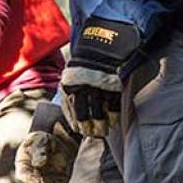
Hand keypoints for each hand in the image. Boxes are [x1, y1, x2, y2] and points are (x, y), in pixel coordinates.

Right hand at [14, 102, 80, 182]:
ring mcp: (45, 181)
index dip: (28, 180)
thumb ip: (38, 151)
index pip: (23, 176)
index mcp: (24, 166)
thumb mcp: (39, 141)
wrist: (56, 139)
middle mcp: (33, 176)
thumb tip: (39, 163)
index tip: (36, 181)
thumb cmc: (43, 139)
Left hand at [61, 16, 137, 136]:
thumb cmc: (82, 66)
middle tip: (92, 134)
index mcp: (68, 86)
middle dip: (87, 128)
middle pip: (83, 115)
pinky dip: (113, 117)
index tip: (79, 130)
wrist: (99, 48)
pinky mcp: (111, 87)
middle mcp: (81, 89)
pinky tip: (113, 123)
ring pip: (98, 114)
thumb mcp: (69, 77)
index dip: (75, 122)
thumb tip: (69, 114)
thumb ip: (69, 93)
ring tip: (103, 132)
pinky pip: (112, 107)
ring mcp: (97, 88)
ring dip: (101, 126)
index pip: (70, 111)